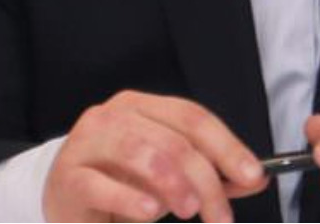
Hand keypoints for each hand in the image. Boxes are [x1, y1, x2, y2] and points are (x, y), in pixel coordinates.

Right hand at [42, 90, 266, 222]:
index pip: (193, 118)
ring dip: (173, 185)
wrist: (64, 199)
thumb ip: (209, 175)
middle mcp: (113, 116)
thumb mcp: (169, 176)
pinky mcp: (67, 176)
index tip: (253, 176)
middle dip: (205, 180)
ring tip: (189, 210)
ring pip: (139, 153)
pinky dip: (131, 199)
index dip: (227, 146)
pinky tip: (150, 212)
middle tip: (220, 214)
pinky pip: (101, 185)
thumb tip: (255, 180)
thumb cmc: (120, 182)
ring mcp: (86, 143)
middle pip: (172, 140)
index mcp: (143, 106)